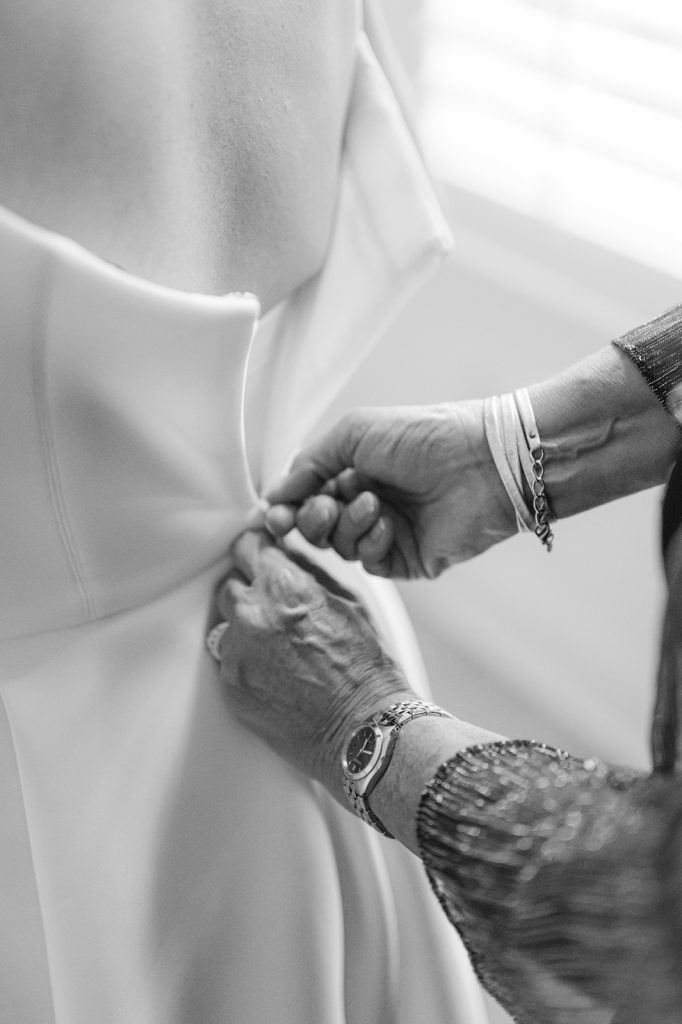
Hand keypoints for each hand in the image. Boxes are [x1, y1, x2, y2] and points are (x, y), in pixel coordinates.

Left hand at [213, 531, 414, 802]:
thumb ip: (308, 572)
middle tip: (277, 611)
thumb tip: (285, 554)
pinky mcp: (230, 685)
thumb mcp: (349, 601)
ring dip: (245, 628)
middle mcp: (252, 615)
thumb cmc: (365, 667)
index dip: (256, 553)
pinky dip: (246, 661)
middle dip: (250, 592)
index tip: (260, 560)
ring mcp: (237, 653)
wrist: (362, 728)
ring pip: (226, 625)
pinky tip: (276, 672)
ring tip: (278, 647)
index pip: (245, 547)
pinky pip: (228, 660)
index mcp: (283, 587)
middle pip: (230, 585)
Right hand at [265, 401, 515, 578]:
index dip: (285, 509)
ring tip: (373, 504)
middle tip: (325, 507)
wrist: (480, 462)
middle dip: (311, 520)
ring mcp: (387, 533)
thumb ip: (309, 463)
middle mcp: (367, 503)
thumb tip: (272, 493)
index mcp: (353, 471)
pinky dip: (371, 544)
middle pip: (316, 528)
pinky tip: (387, 525)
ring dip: (347, 527)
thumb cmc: (422, 437)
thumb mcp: (354, 433)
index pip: (305, 497)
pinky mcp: (407, 559)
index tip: (272, 516)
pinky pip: (369, 564)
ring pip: (339, 547)